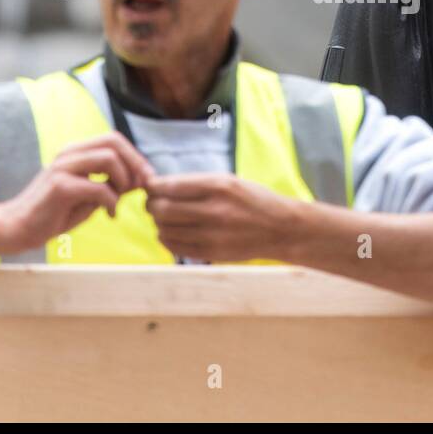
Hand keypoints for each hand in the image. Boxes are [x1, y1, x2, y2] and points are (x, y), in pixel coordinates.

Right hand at [0, 132, 153, 253]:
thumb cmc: (55, 213)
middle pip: (114, 142)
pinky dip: (112, 202)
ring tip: (119, 200)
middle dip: (135, 163)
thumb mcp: (89, 196)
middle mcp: (69, 154)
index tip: (146, 178)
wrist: (17, 228)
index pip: (113, 139)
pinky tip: (110, 215)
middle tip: (139, 187)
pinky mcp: (60, 187)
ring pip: (109, 159)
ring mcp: (63, 168)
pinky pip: (99, 188)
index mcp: (75, 152)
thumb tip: (141, 178)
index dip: (135, 156)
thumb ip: (111, 184)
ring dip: (123, 181)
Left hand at [145, 173, 302, 262]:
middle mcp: (214, 210)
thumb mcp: (228, 180)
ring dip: (159, 222)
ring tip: (167, 218)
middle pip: (161, 209)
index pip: (168, 186)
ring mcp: (212, 234)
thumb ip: (194, 183)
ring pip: (165, 228)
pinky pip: (175, 246)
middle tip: (154, 204)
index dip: (152, 186)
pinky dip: (166, 238)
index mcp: (218, 185)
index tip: (151, 187)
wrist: (281, 228)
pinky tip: (173, 232)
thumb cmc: (252, 200)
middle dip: (151, 205)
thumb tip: (156, 185)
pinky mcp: (212, 253)